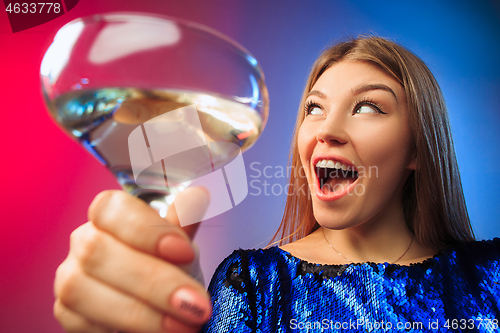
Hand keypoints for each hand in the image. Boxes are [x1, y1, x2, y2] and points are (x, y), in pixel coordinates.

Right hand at [53, 187, 211, 332]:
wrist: (161, 303)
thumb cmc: (170, 267)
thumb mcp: (183, 245)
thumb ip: (185, 222)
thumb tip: (199, 194)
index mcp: (110, 215)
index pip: (111, 208)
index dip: (146, 229)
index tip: (184, 251)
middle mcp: (84, 241)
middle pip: (98, 251)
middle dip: (153, 281)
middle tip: (195, 304)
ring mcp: (70, 277)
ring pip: (83, 290)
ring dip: (140, 313)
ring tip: (183, 326)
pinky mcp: (67, 313)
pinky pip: (80, 322)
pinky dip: (119, 330)